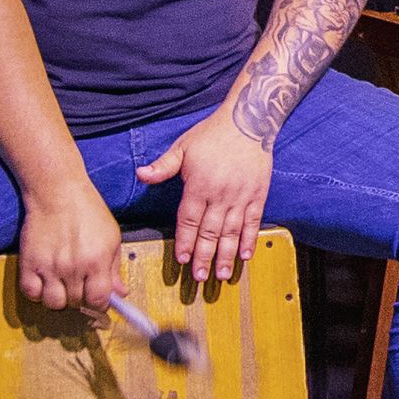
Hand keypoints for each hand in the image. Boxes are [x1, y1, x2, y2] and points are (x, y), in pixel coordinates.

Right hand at [17, 185, 122, 313]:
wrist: (57, 192)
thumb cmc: (88, 211)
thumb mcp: (111, 236)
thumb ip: (115, 268)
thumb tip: (120, 293)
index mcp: (97, 260)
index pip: (99, 300)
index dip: (99, 303)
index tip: (97, 298)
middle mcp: (73, 267)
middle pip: (76, 303)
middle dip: (80, 298)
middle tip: (79, 285)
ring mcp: (49, 266)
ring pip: (53, 303)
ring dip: (59, 298)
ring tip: (62, 284)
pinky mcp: (29, 263)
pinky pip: (31, 293)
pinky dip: (37, 292)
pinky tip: (45, 281)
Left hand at [136, 109, 274, 283]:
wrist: (249, 121)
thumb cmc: (212, 134)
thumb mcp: (183, 146)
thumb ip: (163, 166)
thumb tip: (140, 174)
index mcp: (199, 185)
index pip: (189, 220)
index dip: (186, 241)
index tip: (183, 259)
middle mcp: (220, 194)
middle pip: (210, 232)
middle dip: (204, 256)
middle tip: (200, 277)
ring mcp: (241, 196)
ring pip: (232, 231)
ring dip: (226, 255)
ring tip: (221, 274)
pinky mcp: (258, 194)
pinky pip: (253, 221)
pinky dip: (249, 240)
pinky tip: (245, 256)